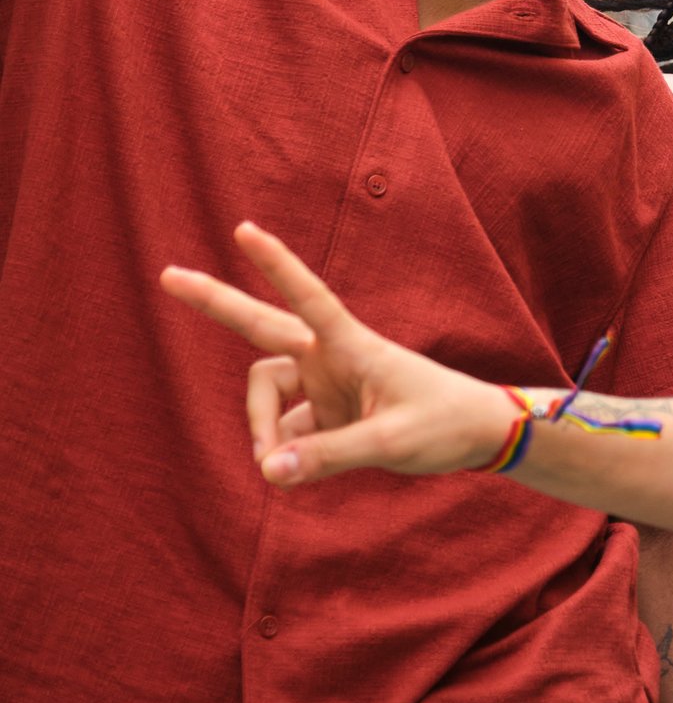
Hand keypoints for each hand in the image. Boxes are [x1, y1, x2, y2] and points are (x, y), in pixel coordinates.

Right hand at [160, 222, 519, 483]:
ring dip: (259, 430)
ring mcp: (325, 384)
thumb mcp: (390, 442)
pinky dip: (282, 453)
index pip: (309, 298)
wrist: (477, 435)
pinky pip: (284, 431)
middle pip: (261, 327)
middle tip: (166, 275)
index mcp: (353, 346)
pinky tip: (294, 473)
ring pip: (265, 397)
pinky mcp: (325, 413)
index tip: (245, 229)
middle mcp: (332, 358)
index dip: (277, 265)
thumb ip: (328, 457)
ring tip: (275, 468)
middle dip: (216, 302)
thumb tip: (267, 471)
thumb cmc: (444, 424)